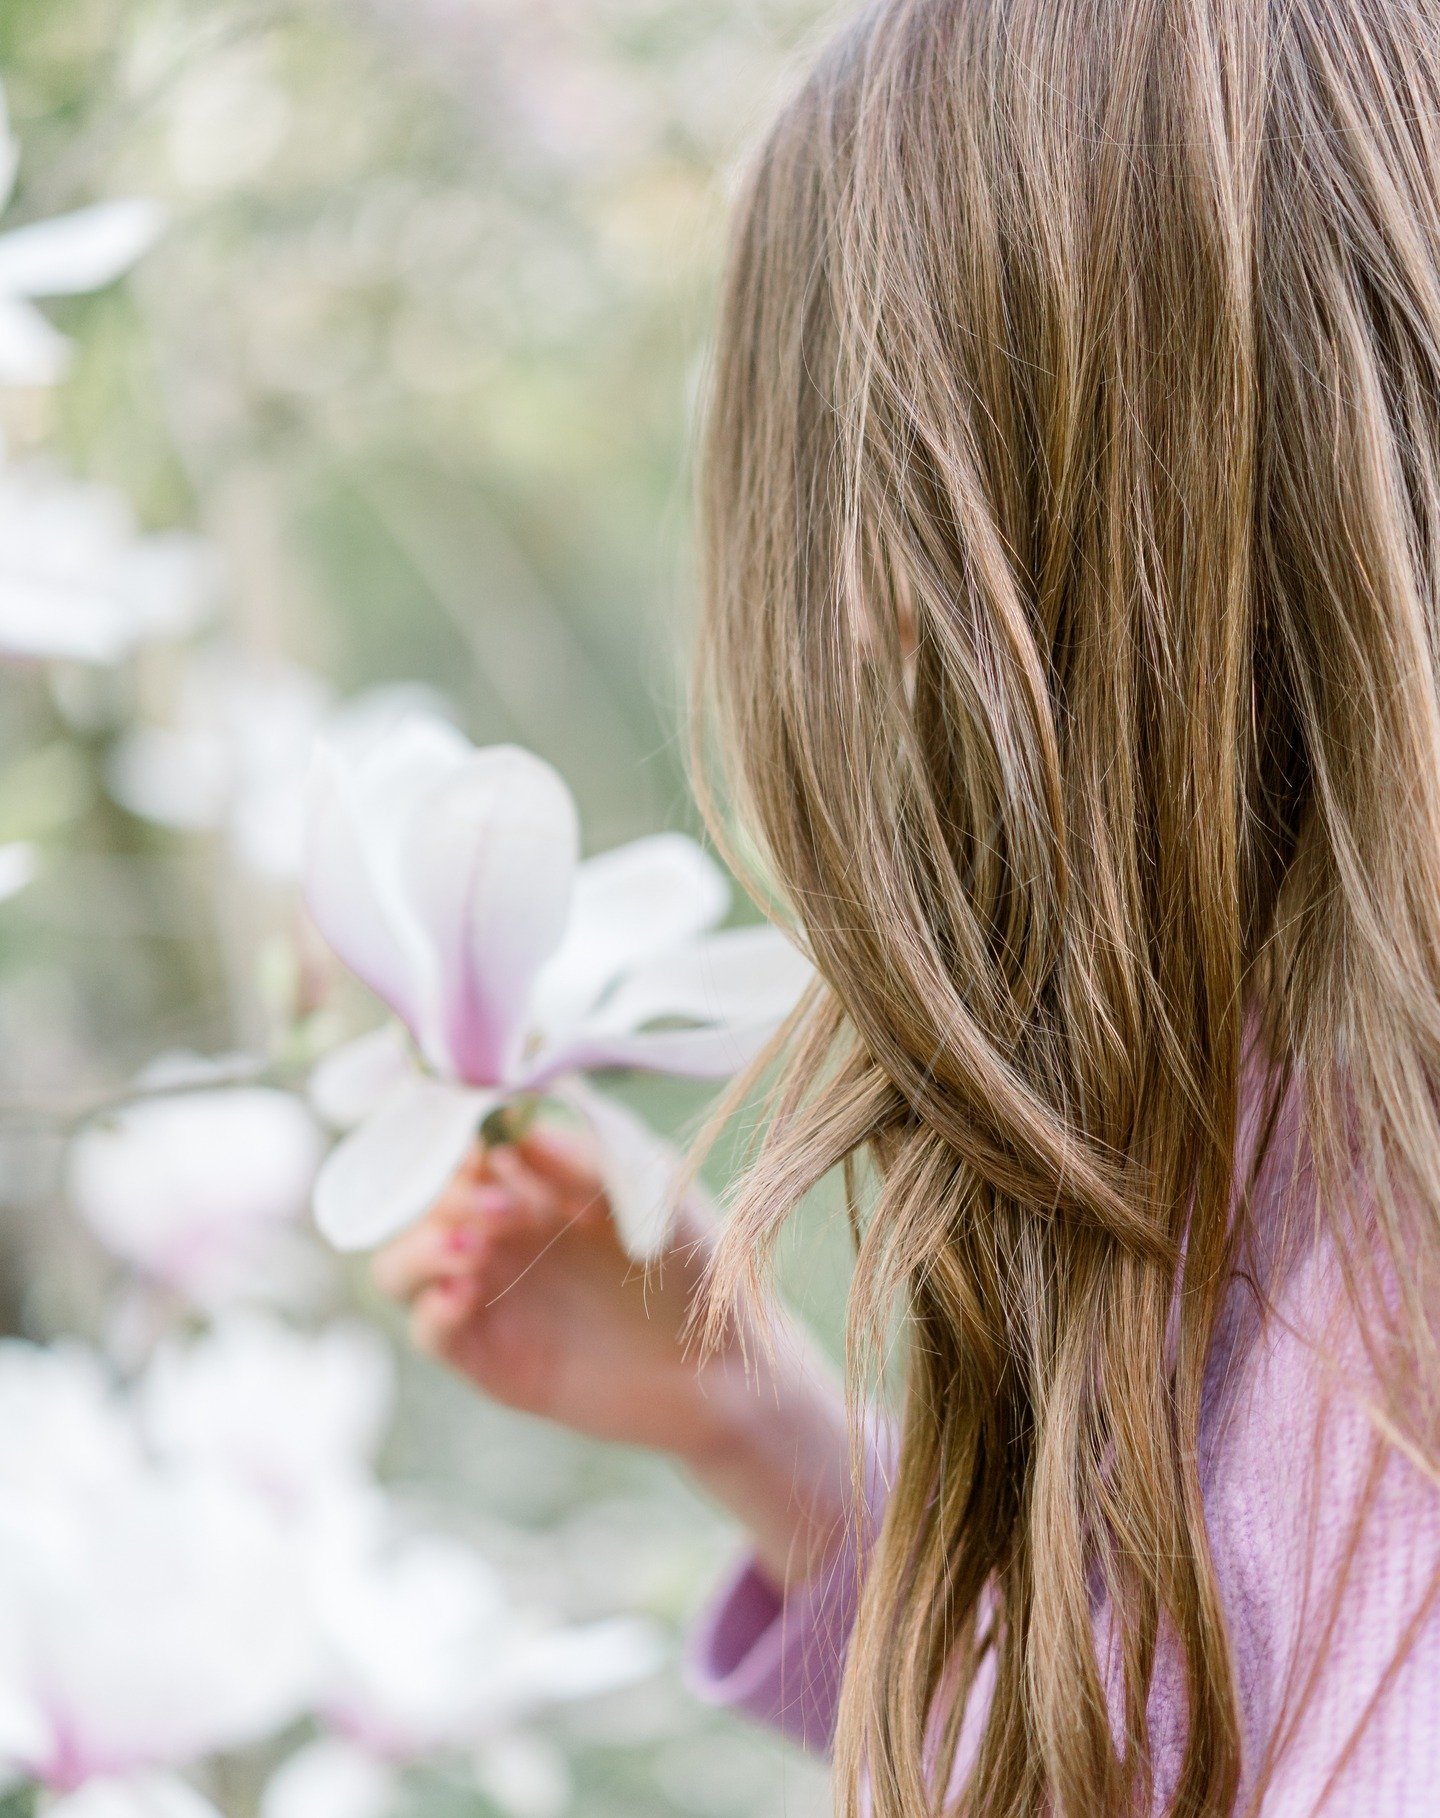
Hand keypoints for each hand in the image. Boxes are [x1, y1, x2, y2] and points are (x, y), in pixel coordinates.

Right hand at [373, 1124, 725, 1455]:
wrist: (723, 1366)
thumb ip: (587, 1157)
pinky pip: (429, 1330)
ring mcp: (493, 1299)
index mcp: (539, 1189)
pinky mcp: (492, 1360)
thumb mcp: (652, 1191)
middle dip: (449, 1197)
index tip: (490, 1150)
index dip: (464, 1145)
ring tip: (472, 1249)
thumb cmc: (698, 1266)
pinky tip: (466, 1294)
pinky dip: (431, 1308)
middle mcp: (504, 1239)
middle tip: (501, 1208)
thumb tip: (517, 1131)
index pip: (466, 1153)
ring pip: (401, 1267)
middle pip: (424, 1205)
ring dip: (419, 1248)